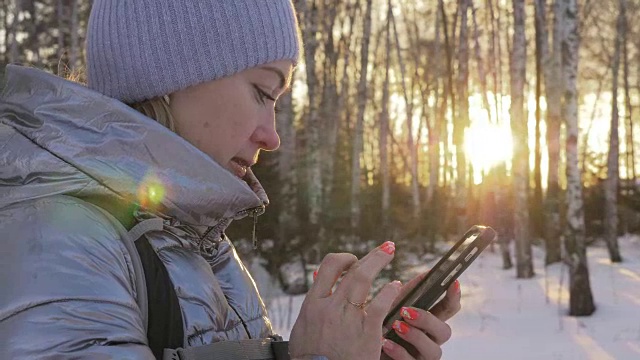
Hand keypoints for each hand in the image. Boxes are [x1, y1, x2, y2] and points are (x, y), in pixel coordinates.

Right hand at [289, 241, 401, 359]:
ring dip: (379, 262)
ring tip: (390, 252)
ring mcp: (348, 318)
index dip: (343, 259)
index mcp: (313, 304)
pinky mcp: (366, 333)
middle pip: (351, 270)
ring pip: (364, 279)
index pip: (328, 267)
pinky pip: (380, 304)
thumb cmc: (310, 359)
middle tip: (385, 248)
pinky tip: (396, 285)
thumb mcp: (303, 329)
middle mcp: (330, 307)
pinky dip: (389, 291)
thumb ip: (312, 307)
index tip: (354, 260)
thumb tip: (317, 284)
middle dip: (370, 256)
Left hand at [381, 273, 461, 359]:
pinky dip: (399, 351)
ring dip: (415, 336)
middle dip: (427, 320)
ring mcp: (423, 356)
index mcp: (430, 322)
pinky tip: (386, 342)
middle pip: (445, 331)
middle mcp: (431, 340)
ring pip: (434, 350)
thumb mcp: (394, 307)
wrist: (368, 349)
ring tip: (396, 326)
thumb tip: (426, 274)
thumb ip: (409, 293)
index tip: (453, 282)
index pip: (449, 309)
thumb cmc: (383, 326)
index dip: (454, 297)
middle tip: (406, 310)